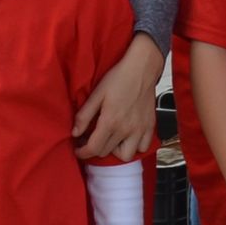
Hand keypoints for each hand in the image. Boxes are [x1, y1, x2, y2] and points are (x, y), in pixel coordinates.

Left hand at [73, 40, 164, 161]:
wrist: (142, 68)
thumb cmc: (119, 77)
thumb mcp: (96, 94)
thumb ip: (84, 115)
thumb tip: (75, 133)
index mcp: (111, 121)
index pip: (94, 148)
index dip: (82, 152)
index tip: (78, 149)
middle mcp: (126, 129)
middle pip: (106, 152)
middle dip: (94, 149)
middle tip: (90, 139)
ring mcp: (140, 129)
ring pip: (126, 155)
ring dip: (115, 151)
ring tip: (110, 140)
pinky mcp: (150, 126)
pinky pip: (143, 147)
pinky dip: (135, 146)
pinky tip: (127, 137)